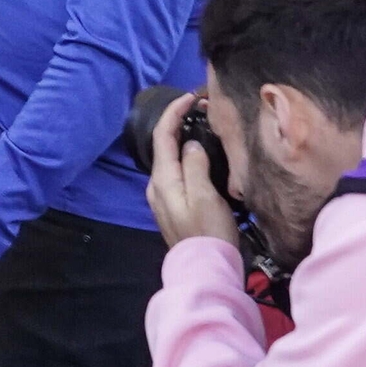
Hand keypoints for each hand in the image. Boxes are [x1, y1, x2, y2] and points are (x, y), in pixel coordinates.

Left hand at [145, 96, 240, 251]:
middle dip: (179, 124)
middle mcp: (157, 186)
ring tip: (204, 128)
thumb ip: (195, 165)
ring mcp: (165, 197)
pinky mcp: (175, 206)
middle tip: (201, 110)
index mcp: (162, 179)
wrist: (206, 269)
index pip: (162, 135)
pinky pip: (178, 173)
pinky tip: (202, 158)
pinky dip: (188, 158)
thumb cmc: (208, 232)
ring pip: (172, 159)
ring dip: (184, 141)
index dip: (175, 112)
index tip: (191, 97)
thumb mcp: (204, 195)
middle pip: (165, 145)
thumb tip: (191, 144)